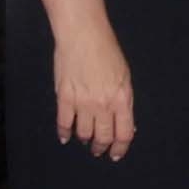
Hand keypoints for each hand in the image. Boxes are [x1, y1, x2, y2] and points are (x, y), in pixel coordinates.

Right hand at [56, 19, 136, 159]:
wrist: (84, 35)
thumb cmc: (107, 51)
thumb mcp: (125, 76)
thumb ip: (124, 101)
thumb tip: (124, 122)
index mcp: (122, 99)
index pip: (124, 134)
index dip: (120, 148)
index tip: (115, 154)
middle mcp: (103, 105)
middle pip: (103, 137)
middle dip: (101, 147)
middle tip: (98, 149)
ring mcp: (83, 102)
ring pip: (84, 133)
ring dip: (85, 139)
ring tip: (84, 139)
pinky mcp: (65, 97)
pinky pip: (64, 123)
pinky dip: (64, 133)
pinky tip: (66, 136)